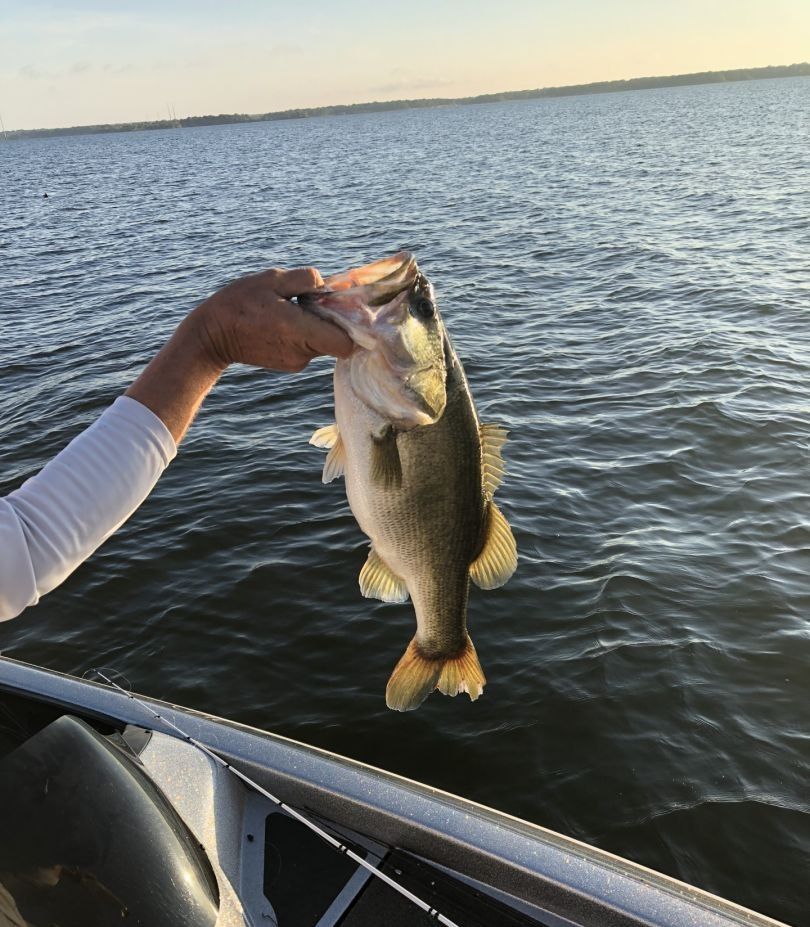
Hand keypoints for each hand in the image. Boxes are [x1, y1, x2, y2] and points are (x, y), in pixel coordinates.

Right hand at [127, 265, 352, 442]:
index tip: (342, 308)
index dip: (351, 326)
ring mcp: (296, 362)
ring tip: (291, 309)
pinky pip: (309, 347)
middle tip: (312, 301)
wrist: (211, 336)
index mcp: (300, 331)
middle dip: (332, 320)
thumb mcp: (271, 279)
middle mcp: (302, 353)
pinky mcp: (290, 364)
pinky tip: (283, 321)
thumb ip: (304, 279)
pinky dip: (304, 333)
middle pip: (337, 341)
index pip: (346, 344)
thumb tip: (326, 284)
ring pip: (323, 343)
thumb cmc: (239, 303)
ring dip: (316, 325)